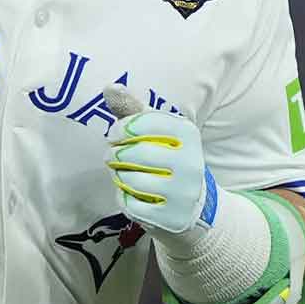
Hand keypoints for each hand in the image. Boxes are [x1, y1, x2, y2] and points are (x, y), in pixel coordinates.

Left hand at [104, 84, 217, 235]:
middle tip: (116, 158)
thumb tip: (109, 86)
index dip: (119, 129)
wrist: (195, 205)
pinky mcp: (172, 217)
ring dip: (118, 178)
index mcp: (187, 132)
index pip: (138, 123)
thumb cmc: (168, 158)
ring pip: (129, 180)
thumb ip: (132, 109)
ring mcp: (183, 192)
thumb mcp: (156, 131)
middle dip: (114, 155)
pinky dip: (124, 200)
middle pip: (131, 153)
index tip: (116, 135)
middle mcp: (190, 161)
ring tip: (125, 175)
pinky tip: (134, 195)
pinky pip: (130, 205)